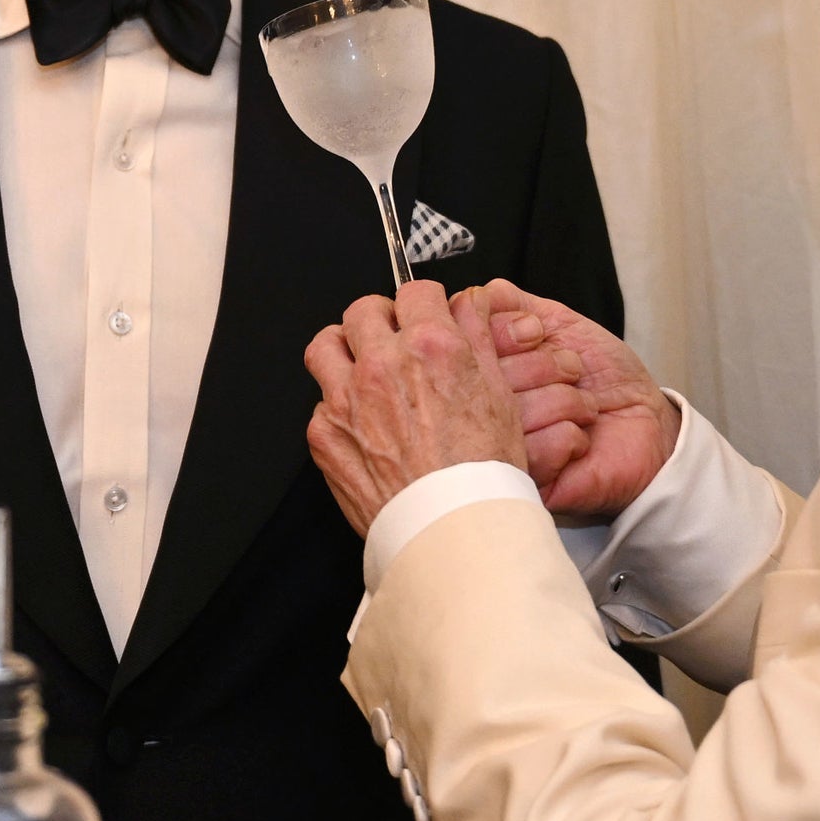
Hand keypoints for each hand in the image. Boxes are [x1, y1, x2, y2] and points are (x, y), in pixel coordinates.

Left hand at [303, 281, 526, 535]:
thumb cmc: (483, 472)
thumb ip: (478, 337)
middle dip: (382, 320)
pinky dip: (337, 405)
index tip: (426, 315)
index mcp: (431, 347)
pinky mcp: (324, 434)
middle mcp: (383, 365)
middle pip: (363, 309)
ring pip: (326, 345)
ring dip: (344, 349)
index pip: (415, 291)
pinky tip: (362, 422)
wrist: (453, 529)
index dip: (425, 303)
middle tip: (395, 340)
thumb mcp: (499, 394)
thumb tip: (470, 303)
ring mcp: (346, 399)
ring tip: (363, 367)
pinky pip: (319, 401)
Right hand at [482, 279, 676, 519]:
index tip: (536, 333)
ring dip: (563, 401)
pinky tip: (582, 438)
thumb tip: (480, 293)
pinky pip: (532, 452)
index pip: (462, 344)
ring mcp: (500, 449)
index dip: (502, 332)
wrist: (648, 424)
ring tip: (584, 406)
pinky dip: (569, 436)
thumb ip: (514, 304)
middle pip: (482, 378)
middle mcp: (484, 409)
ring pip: (510, 414)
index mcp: (485, 370)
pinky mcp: (524, 483)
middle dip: (542, 365)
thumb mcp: (560, 325)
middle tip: (572, 370)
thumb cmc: (605, 377)